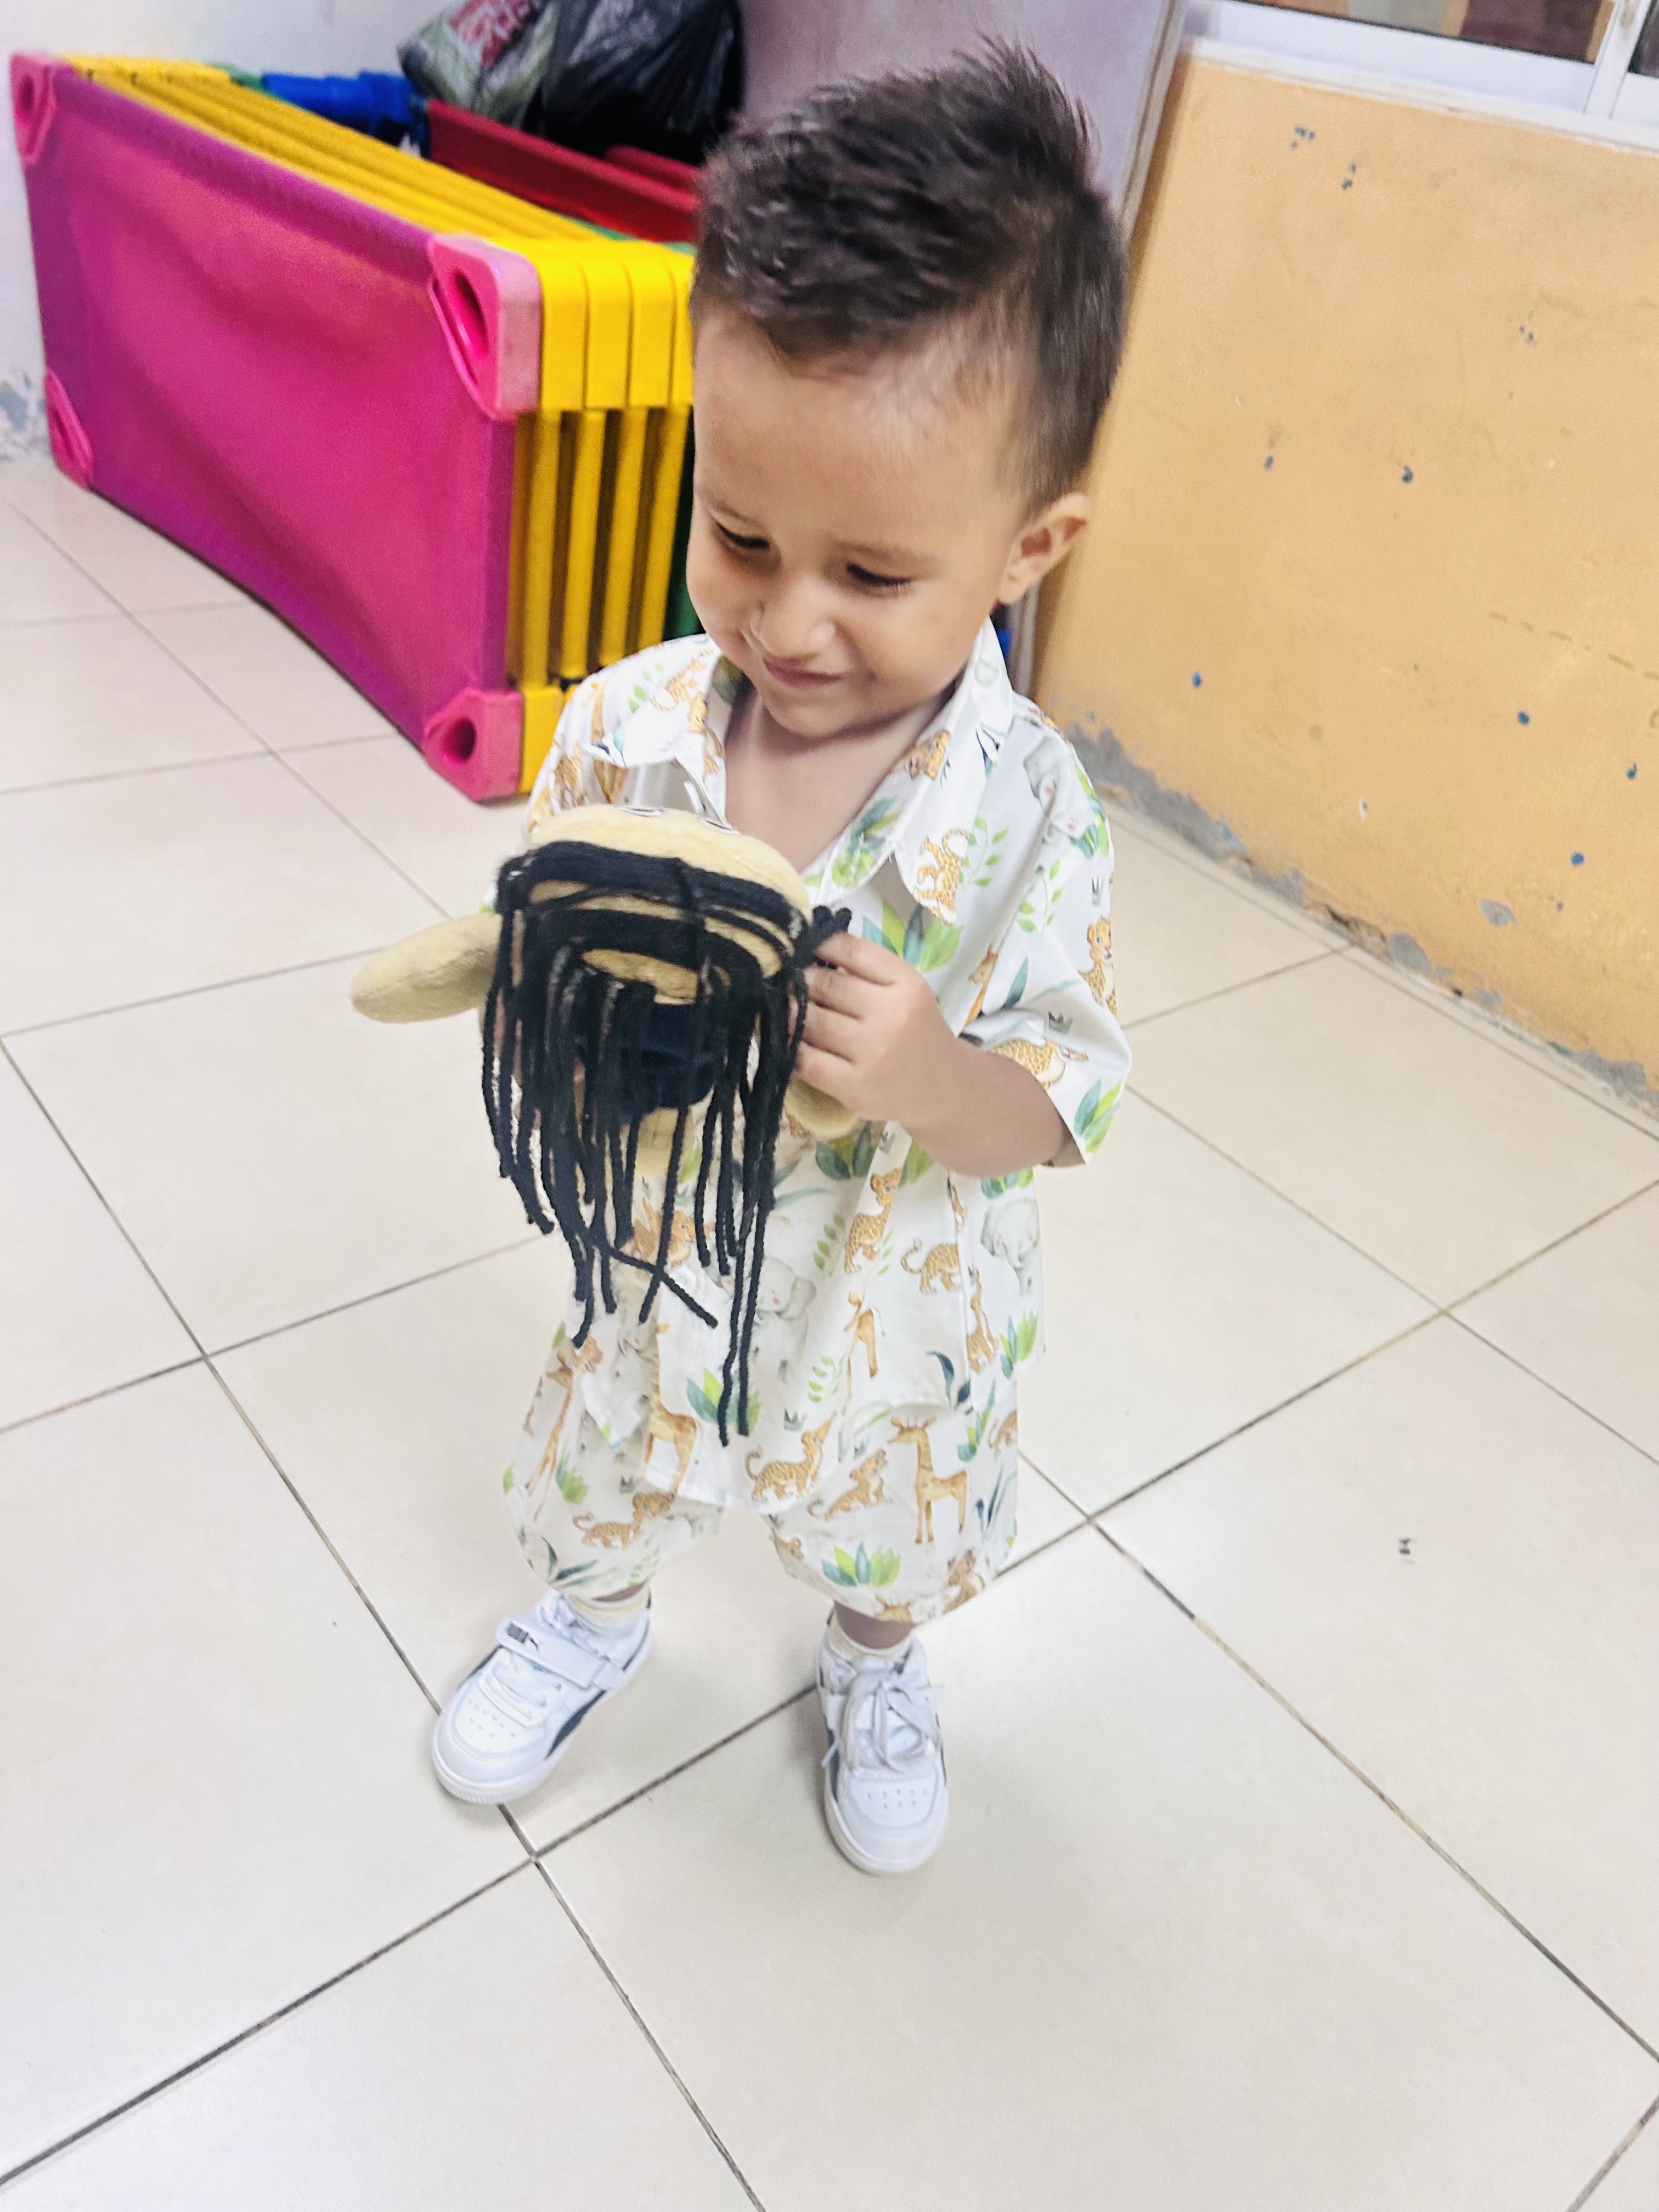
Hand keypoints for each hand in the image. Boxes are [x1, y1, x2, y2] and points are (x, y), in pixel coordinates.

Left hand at [797, 932, 957, 1128]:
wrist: (943, 1088)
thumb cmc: (916, 1032)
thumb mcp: (906, 991)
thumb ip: (867, 970)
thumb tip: (810, 952)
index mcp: (907, 985)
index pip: (852, 952)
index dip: (820, 945)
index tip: (804, 947)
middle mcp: (892, 1016)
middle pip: (827, 985)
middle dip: (803, 981)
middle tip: (792, 982)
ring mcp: (873, 1053)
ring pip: (812, 1022)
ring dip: (793, 1015)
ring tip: (789, 1011)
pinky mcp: (855, 1087)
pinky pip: (807, 1061)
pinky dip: (793, 1049)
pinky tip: (793, 1043)